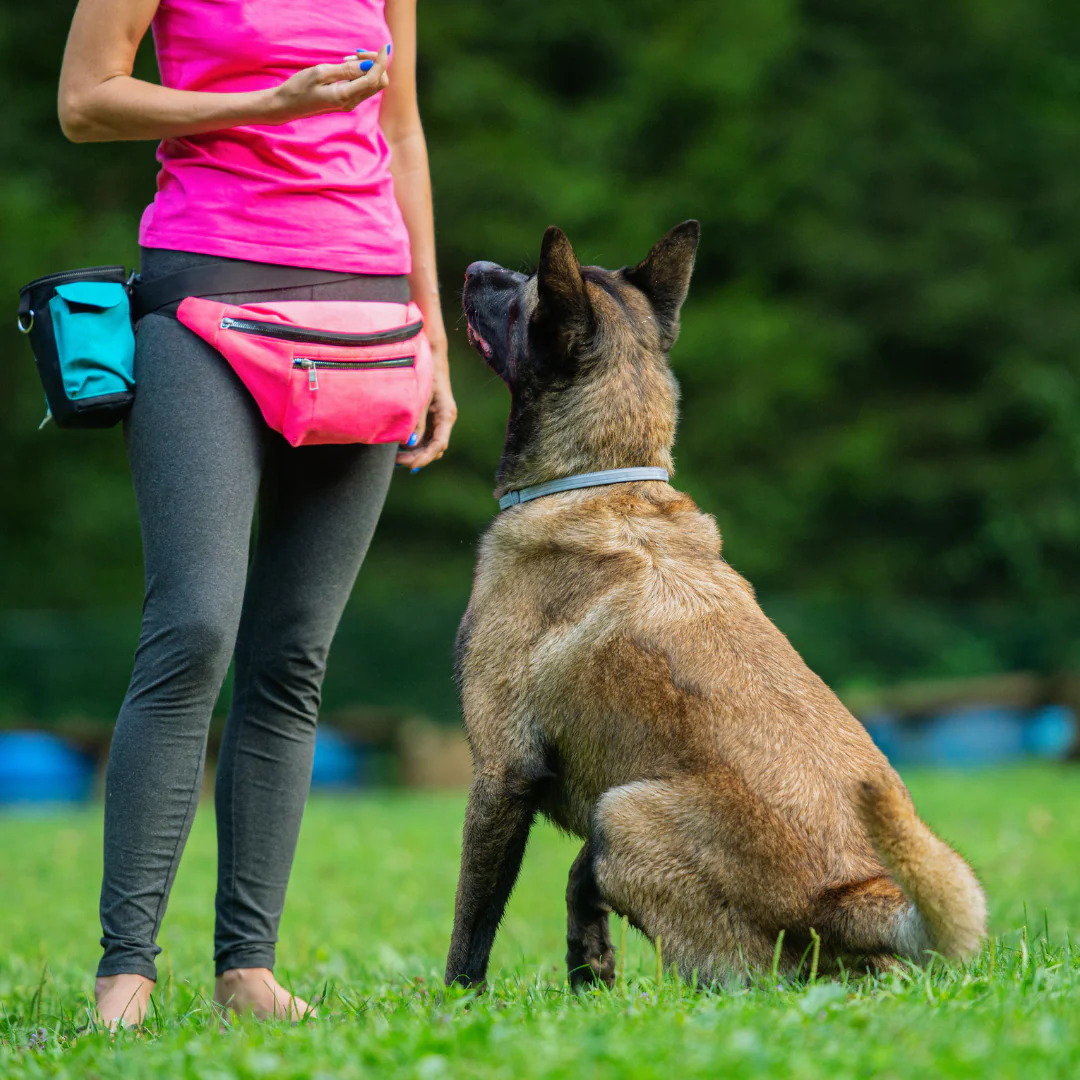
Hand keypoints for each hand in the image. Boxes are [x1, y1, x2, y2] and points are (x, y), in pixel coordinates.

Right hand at [268, 45, 389, 123]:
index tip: (384, 46)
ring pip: (372, 84)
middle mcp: (352, 102)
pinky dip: (361, 73)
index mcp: (345, 96)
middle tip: (356, 53)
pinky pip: (363, 86)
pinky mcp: (347, 100)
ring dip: (367, 68)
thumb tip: (368, 65)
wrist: (288, 105)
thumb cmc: (300, 88)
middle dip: (375, 64)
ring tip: (347, 58)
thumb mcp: (321, 73)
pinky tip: (346, 65)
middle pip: (378, 83)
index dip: (381, 62)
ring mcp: (350, 103)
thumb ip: (346, 70)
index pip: (373, 78)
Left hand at [397, 338, 456, 470]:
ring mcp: (440, 419)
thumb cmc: (425, 373)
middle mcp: (446, 420)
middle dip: (418, 457)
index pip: (439, 444)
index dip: (426, 457)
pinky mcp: (433, 417)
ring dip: (416, 453)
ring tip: (396, 458)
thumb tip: (410, 443)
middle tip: (397, 462)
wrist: (430, 356)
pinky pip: (426, 437)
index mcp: (446, 415)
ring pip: (430, 445)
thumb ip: (416, 421)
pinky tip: (401, 448)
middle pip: (435, 448)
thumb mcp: (420, 398)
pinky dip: (415, 445)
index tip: (412, 466)